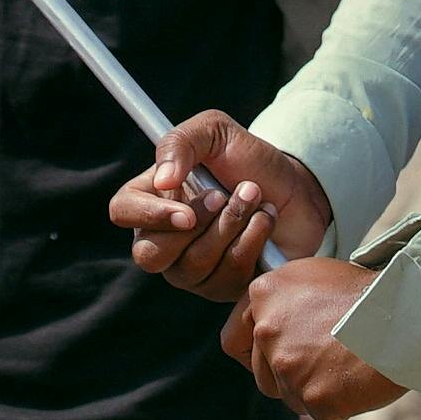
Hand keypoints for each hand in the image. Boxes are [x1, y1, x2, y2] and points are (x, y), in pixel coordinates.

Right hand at [109, 111, 331, 302]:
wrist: (298, 186)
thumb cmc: (249, 159)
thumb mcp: (216, 132)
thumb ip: (181, 143)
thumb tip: (162, 181)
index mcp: (150, 200)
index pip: (122, 212)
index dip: (149, 216)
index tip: (187, 212)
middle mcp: (162, 240)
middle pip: (151, 255)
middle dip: (200, 225)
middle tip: (226, 196)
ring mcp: (189, 270)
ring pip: (194, 266)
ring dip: (232, 226)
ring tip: (257, 199)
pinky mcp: (220, 287)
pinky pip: (226, 278)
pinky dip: (252, 242)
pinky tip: (265, 220)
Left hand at [223, 259, 407, 419]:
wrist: (412, 312)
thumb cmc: (371, 292)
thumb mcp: (315, 276)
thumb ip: (282, 303)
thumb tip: (264, 328)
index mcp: (264, 294)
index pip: (233, 341)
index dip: (253, 355)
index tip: (271, 360)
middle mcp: (268, 330)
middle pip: (263, 374)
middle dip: (290, 374)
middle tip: (328, 359)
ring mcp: (289, 366)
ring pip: (291, 396)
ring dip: (315, 388)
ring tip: (349, 364)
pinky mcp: (313, 397)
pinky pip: (319, 411)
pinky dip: (340, 403)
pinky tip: (360, 379)